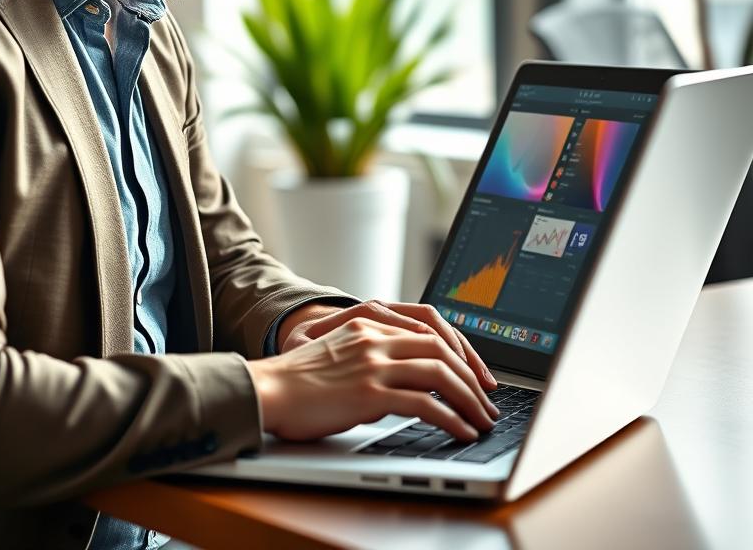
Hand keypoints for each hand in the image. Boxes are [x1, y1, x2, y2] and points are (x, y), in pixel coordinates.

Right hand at [248, 302, 499, 442]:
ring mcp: (373, 363)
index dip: (458, 352)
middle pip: (441, 349)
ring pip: (440, 374)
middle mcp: (375, 337)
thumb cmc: (297, 380)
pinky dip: (450, 419)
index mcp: (368, 323)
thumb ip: (370, 353)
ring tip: (481, 420)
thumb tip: (401, 377)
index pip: (429, 329)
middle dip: (471, 377)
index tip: (473, 375)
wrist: (267, 389)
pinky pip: (425, 404)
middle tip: (486, 401)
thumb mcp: (339, 352)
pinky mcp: (370, 392)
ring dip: (468, 399)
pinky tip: (460, 431)